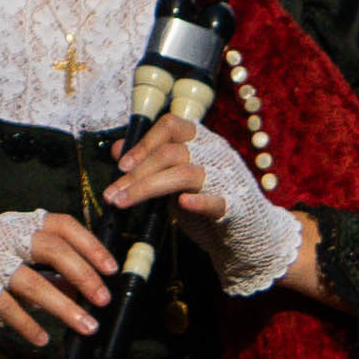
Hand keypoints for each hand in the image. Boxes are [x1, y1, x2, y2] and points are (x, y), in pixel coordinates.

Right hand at [0, 209, 117, 358]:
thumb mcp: (24, 278)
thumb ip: (55, 278)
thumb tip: (93, 287)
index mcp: (16, 224)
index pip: (59, 223)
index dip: (89, 244)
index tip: (111, 268)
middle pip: (49, 246)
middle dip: (82, 274)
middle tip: (103, 299)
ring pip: (31, 280)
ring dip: (63, 306)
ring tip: (85, 326)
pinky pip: (6, 306)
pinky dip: (28, 324)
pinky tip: (42, 339)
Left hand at [103, 115, 302, 297]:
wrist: (246, 233)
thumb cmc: (206, 200)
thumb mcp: (174, 178)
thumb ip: (150, 162)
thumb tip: (116, 149)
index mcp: (200, 141)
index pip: (171, 125)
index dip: (144, 142)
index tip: (121, 165)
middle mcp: (214, 152)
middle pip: (171, 152)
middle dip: (136, 173)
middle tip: (112, 194)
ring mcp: (226, 177)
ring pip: (185, 173)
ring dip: (148, 188)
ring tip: (123, 202)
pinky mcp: (236, 204)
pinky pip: (216, 199)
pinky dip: (199, 200)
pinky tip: (183, 203)